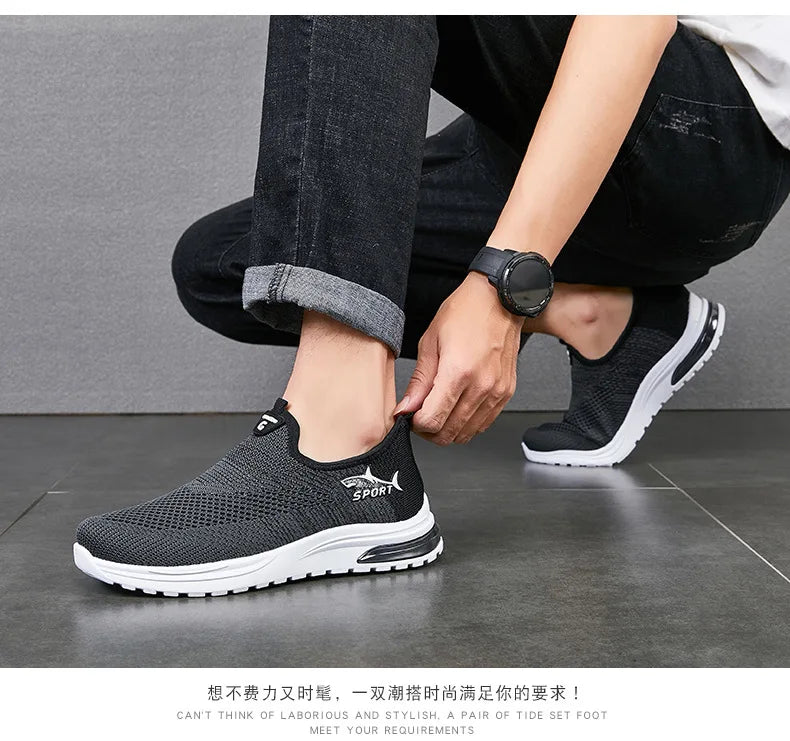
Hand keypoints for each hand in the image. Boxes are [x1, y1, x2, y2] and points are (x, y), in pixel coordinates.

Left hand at [394, 272, 522, 443]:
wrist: (498, 300)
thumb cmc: (465, 313)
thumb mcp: (430, 343)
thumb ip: (419, 382)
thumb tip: (406, 408)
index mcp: (458, 372)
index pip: (432, 420)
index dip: (415, 424)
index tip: (410, 416)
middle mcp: (481, 386)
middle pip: (449, 432)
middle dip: (429, 430)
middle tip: (421, 415)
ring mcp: (496, 391)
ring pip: (467, 433)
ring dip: (448, 429)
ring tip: (439, 411)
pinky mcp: (506, 392)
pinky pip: (484, 423)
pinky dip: (467, 424)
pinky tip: (457, 408)